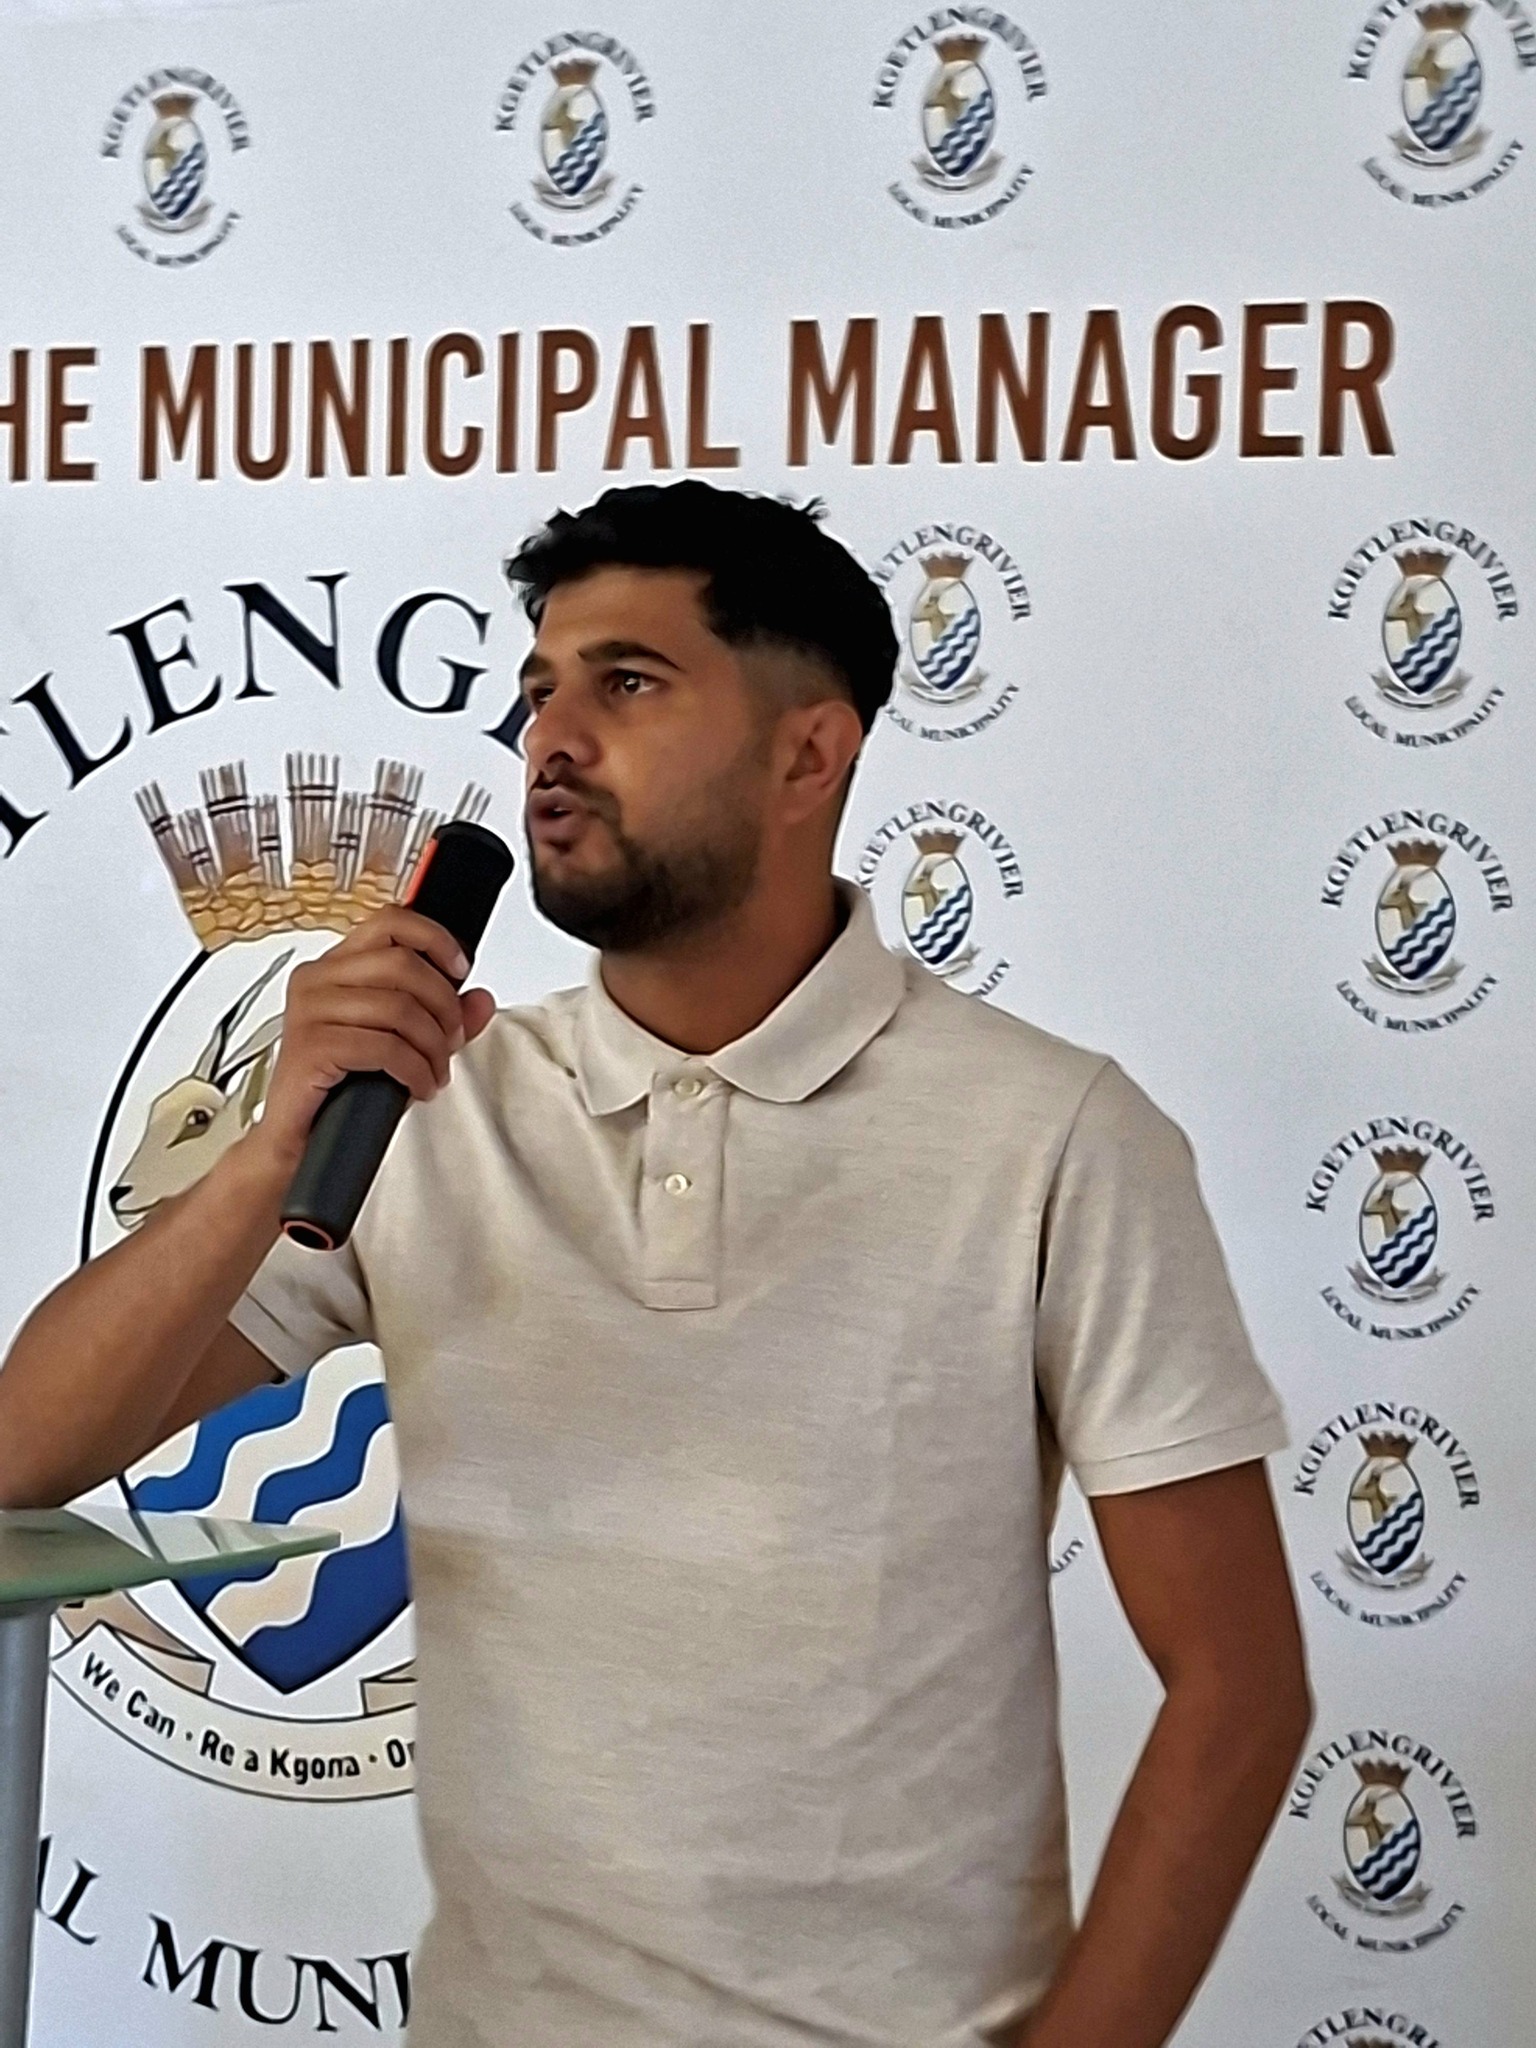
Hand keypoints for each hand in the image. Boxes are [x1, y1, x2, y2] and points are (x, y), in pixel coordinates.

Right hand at [249, 908, 496, 1170]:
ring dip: (432, 1046)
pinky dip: (415, 1070)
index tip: (460, 969)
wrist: (298, 1142)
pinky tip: (419, 1087)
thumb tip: (481, 999)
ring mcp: (309, 1011)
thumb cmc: (341, 1090)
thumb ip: (443, 1019)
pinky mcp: (311, 1046)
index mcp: (335, 967)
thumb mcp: (405, 1047)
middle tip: (451, 1042)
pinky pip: (385, 1047)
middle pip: (403, 964)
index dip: (435, 939)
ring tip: (435, 1072)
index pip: (390, 921)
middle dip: (443, 1006)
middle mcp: (317, 979)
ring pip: (399, 1007)